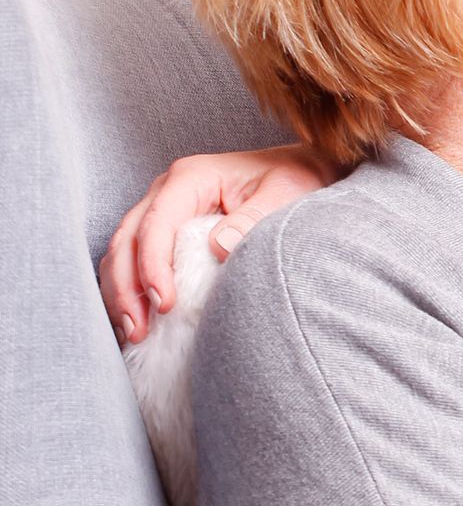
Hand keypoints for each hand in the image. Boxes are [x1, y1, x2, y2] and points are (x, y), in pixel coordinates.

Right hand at [100, 145, 330, 343]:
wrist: (299, 172)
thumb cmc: (293, 179)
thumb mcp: (286, 192)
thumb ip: (254, 217)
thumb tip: (219, 247)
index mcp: (191, 177)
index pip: (158, 222)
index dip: (153, 265)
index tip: (165, 303)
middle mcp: (167, 190)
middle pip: (129, 239)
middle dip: (127, 287)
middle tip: (138, 329)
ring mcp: (161, 209)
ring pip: (123, 251)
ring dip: (121, 293)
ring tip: (133, 332)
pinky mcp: (165, 231)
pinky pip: (133, 260)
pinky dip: (128, 290)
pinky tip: (136, 321)